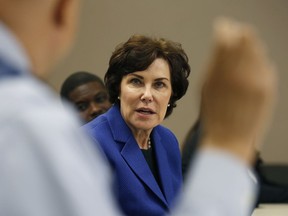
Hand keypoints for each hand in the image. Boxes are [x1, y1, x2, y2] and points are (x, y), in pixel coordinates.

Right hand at [200, 18, 276, 163]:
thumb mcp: (206, 86)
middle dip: (239, 34)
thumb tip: (222, 41)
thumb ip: (215, 62)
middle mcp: (240, 72)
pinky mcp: (268, 87)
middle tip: (235, 37)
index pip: (226, 36)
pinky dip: (258, 63)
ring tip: (241, 58)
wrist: (228, 139)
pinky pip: (266, 65)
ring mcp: (256, 80)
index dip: (224, 29)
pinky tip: (249, 73)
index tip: (223, 28)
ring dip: (249, 48)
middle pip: (245, 37)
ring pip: (258, 49)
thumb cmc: (213, 115)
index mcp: (220, 71)